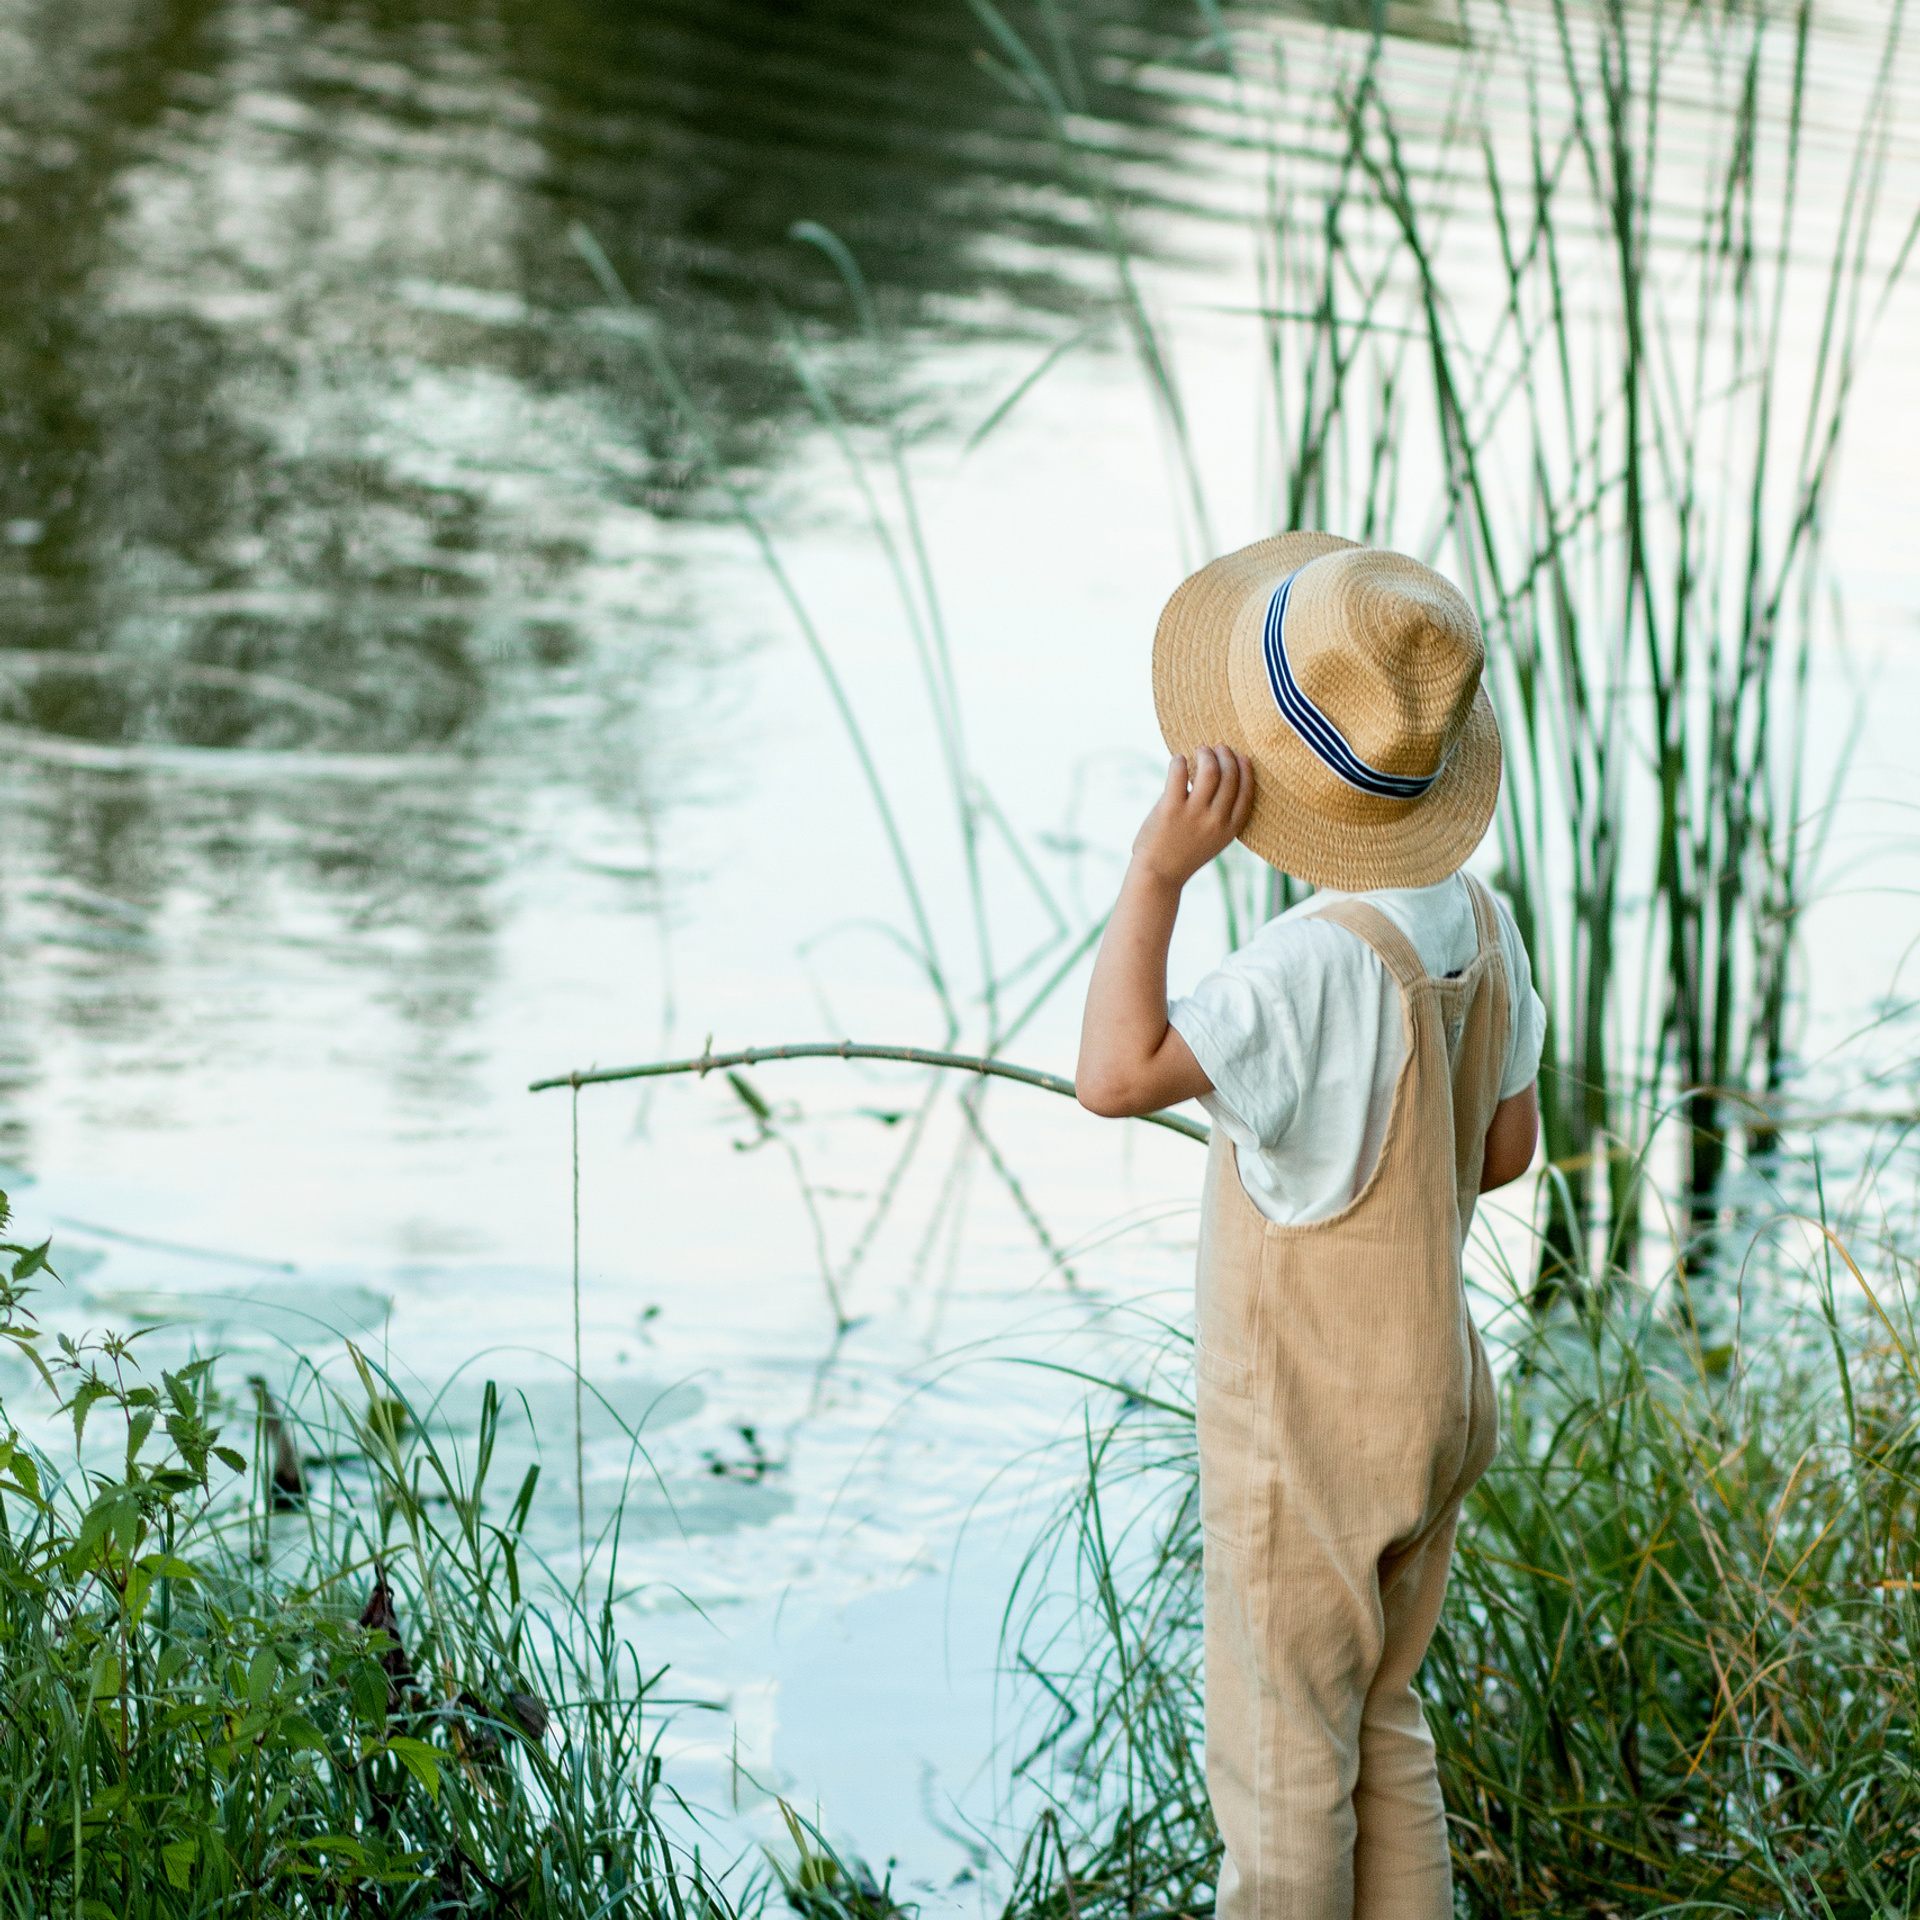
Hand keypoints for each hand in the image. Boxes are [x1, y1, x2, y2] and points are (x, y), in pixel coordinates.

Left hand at [1132, 746, 1254, 887]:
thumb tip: (1219, 777)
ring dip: (1206, 754)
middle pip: (1229, 776)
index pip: (1246, 792)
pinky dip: (1180, 761)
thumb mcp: (1213, 841)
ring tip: (1200, 750)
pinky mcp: (1171, 808)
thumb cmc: (1184, 856)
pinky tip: (1178, 759)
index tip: (1242, 757)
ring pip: (1209, 770)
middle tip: (1218, 748)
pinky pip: (1179, 773)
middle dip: (1226, 756)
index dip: (1246, 771)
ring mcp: (1194, 813)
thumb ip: (1221, 817)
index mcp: (1230, 829)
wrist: (1159, 875)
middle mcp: (1216, 820)